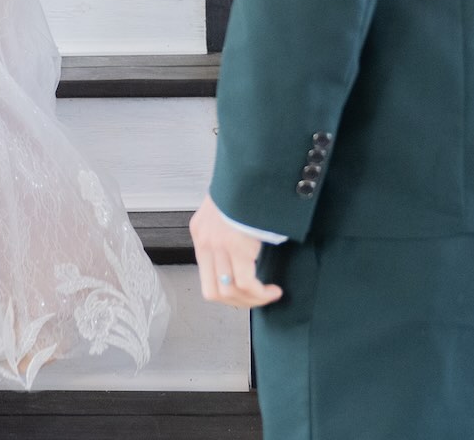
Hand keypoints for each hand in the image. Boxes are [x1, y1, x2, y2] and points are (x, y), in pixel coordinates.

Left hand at [189, 195, 283, 310]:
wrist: (249, 170)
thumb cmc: (242, 187)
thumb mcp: (226, 208)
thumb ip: (227, 229)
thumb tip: (244, 251)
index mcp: (200, 233)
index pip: (207, 281)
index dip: (227, 294)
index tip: (245, 293)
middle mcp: (205, 243)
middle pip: (216, 293)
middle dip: (240, 302)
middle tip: (258, 299)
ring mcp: (219, 246)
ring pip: (231, 292)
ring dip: (253, 300)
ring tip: (269, 294)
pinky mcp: (236, 246)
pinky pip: (246, 284)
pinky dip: (261, 293)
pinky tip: (273, 290)